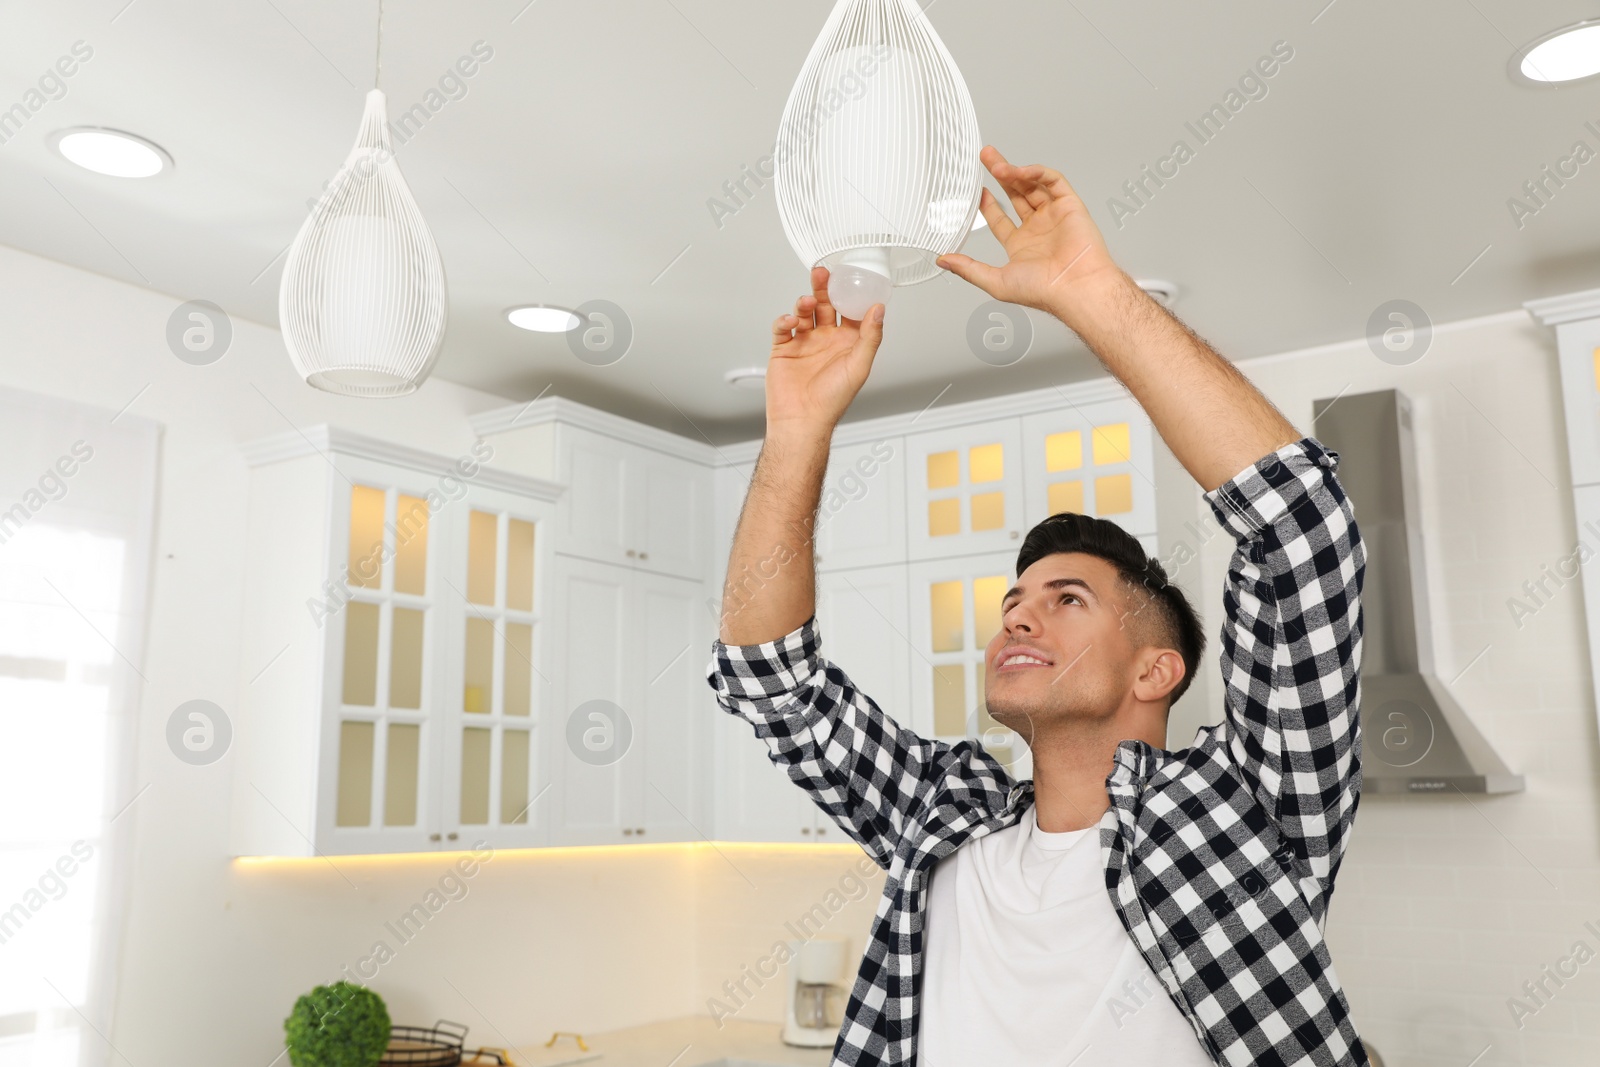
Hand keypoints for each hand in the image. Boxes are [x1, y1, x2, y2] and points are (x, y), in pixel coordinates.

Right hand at [766, 267, 884, 436]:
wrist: (802, 420)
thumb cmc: (832, 400)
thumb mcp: (860, 365)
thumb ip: (870, 336)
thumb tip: (879, 310)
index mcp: (847, 343)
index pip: (851, 311)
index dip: (852, 294)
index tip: (852, 277)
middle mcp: (826, 340)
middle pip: (826, 306)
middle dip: (824, 289)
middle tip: (822, 273)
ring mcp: (804, 343)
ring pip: (803, 313)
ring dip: (804, 303)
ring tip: (807, 301)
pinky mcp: (784, 349)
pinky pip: (782, 328)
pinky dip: (784, 320)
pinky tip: (790, 321)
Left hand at [938, 146, 1128, 326]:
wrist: (1075, 287)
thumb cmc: (1044, 290)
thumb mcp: (996, 281)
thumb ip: (969, 269)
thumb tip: (944, 260)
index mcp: (1022, 246)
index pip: (1001, 218)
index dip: (988, 204)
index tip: (977, 190)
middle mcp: (1038, 229)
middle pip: (1016, 194)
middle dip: (1001, 174)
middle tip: (986, 157)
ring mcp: (1054, 216)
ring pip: (1032, 185)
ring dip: (1015, 172)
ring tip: (997, 164)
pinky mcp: (1070, 205)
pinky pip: (1054, 181)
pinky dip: (1037, 172)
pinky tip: (1021, 171)